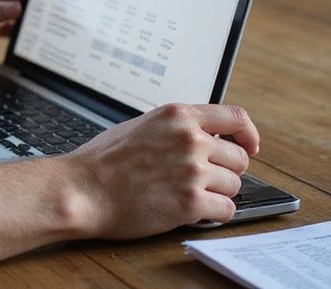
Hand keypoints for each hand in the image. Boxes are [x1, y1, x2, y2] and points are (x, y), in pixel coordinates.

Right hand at [63, 103, 260, 238]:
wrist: (82, 190)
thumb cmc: (102, 161)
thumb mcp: (140, 126)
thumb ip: (175, 127)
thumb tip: (203, 136)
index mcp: (178, 116)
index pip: (235, 117)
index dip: (248, 135)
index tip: (248, 147)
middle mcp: (190, 139)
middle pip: (238, 158)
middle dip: (224, 171)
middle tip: (202, 180)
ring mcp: (192, 171)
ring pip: (234, 186)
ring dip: (216, 194)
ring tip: (187, 195)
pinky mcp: (191, 203)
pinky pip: (226, 211)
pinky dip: (213, 214)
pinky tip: (191, 211)